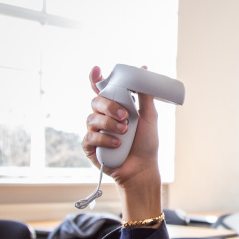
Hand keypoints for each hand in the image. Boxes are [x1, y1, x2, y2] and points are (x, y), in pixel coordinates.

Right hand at [82, 65, 160, 189]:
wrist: (143, 168)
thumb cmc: (146, 143)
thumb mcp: (149, 117)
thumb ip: (145, 95)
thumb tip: (144, 70)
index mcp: (116, 108)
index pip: (102, 90)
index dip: (96, 79)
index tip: (96, 70)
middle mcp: (103, 117)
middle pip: (96, 102)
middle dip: (110, 107)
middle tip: (126, 116)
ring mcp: (95, 131)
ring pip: (92, 118)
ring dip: (110, 125)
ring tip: (125, 133)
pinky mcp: (90, 146)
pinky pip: (90, 136)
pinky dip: (105, 139)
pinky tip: (117, 144)